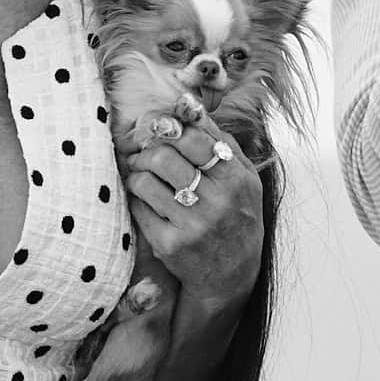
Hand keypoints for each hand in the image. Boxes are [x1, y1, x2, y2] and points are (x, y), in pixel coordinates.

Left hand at [122, 110, 261, 314]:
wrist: (231, 275)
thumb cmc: (236, 217)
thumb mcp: (243, 179)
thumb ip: (219, 140)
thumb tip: (187, 104)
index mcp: (236, 180)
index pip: (193, 139)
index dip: (169, 130)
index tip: (160, 131)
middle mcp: (217, 202)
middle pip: (163, 157)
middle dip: (146, 151)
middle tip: (143, 154)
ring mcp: (192, 226)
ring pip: (145, 181)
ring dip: (136, 173)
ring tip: (141, 174)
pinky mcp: (169, 245)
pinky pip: (139, 208)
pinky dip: (136, 198)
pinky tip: (144, 199)